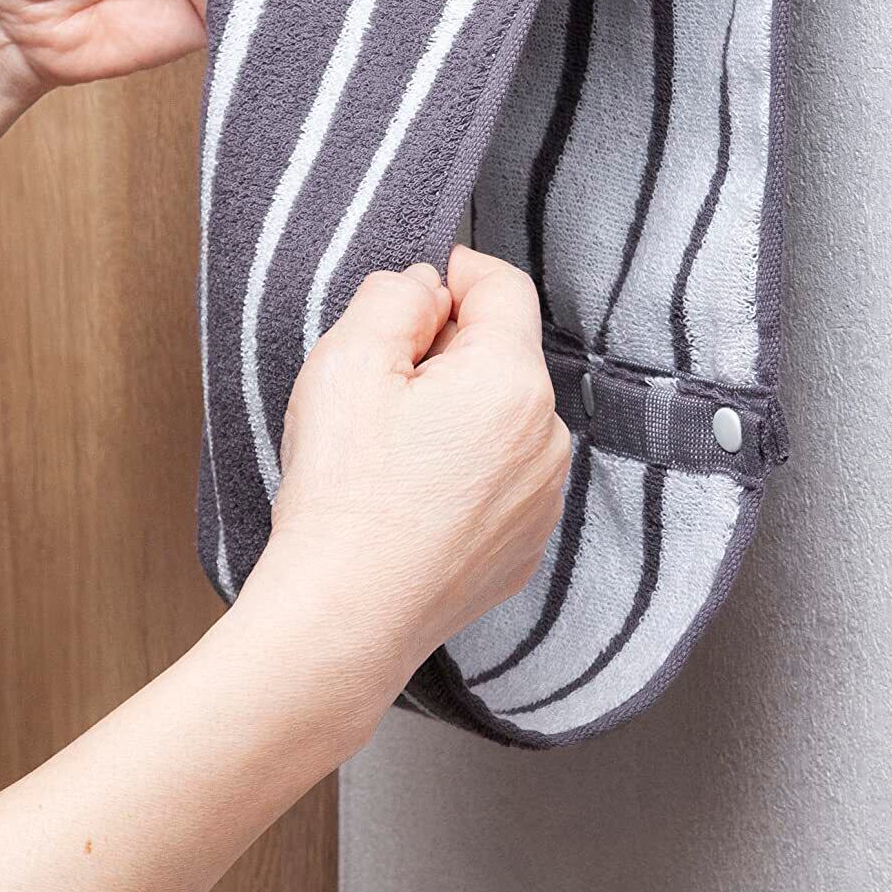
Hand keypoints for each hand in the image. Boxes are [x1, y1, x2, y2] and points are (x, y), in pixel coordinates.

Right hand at [252, 247, 571, 720]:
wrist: (344, 617)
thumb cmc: (343, 494)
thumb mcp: (347, 361)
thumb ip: (394, 298)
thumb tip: (426, 286)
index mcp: (513, 381)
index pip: (504, 287)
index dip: (454, 274)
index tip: (411, 294)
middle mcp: (548, 437)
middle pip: (502, 355)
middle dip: (446, 354)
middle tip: (379, 389)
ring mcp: (542, 497)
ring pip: (502, 419)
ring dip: (456, 415)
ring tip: (389, 455)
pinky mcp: (524, 545)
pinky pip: (500, 479)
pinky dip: (463, 473)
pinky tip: (409, 499)